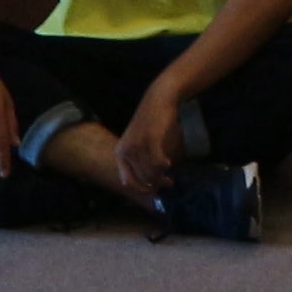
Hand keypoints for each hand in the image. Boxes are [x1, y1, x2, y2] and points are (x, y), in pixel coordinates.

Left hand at [113, 89, 187, 205]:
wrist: (158, 99)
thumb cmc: (151, 122)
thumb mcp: (139, 142)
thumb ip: (141, 160)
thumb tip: (151, 184)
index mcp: (120, 153)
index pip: (127, 181)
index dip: (141, 189)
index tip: (154, 191)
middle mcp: (126, 151)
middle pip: (142, 178)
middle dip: (156, 184)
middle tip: (169, 183)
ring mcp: (137, 145)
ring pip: (151, 172)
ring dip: (162, 175)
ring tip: (170, 174)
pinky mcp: (150, 139)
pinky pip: (158, 162)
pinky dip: (164, 165)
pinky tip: (168, 163)